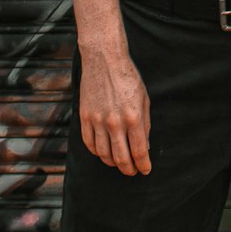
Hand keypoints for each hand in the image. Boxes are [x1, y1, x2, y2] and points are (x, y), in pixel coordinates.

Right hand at [78, 45, 151, 175]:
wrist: (104, 60)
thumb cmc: (127, 78)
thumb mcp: (144, 99)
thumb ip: (145, 124)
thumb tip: (144, 146)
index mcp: (133, 117)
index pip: (139, 151)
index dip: (143, 164)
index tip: (145, 170)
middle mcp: (115, 122)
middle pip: (121, 158)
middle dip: (129, 169)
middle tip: (132, 171)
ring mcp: (97, 120)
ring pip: (103, 154)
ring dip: (112, 163)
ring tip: (119, 163)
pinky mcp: (85, 117)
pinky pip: (89, 143)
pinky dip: (96, 152)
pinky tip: (103, 152)